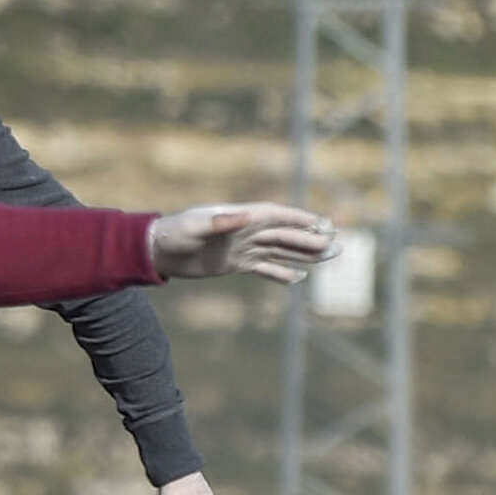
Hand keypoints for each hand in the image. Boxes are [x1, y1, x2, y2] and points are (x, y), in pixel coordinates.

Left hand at [148, 203, 337, 283]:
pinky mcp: (236, 264)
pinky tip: (299, 278)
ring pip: (280, 250)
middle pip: (285, 235)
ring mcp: (243, 248)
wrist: (157, 251)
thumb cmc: (173, 233)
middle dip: (311, 239)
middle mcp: (246, 231)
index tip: (324, 224)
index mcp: (241, 217)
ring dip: (304, 254)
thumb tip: (245, 217)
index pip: (277, 217)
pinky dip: (281, 273)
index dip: (300, 220)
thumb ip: (220, 222)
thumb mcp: (194, 227)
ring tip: (329, 257)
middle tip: (338, 245)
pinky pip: (264, 268)